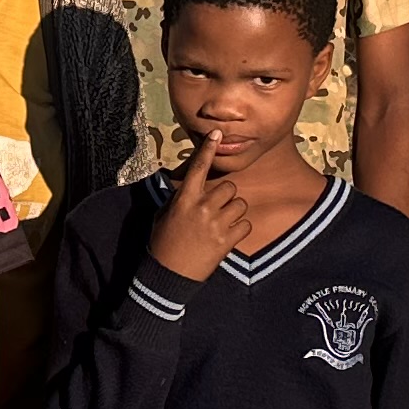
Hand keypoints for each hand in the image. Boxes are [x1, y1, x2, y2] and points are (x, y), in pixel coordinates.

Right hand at [148, 129, 247, 281]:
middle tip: (217, 209)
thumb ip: (178, 198)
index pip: (198, 167)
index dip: (208, 149)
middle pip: (229, 186)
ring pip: (240, 204)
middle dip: (226, 196)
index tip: (217, 133)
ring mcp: (215, 224)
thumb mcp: (164, 215)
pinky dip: (240, 230)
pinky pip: (245, 225)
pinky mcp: (227, 241)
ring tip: (222, 224)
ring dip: (234, 212)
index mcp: (184, 199)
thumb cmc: (163, 243)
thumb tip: (188, 185)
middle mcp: (201, 208)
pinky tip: (227, 236)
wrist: (167, 274)